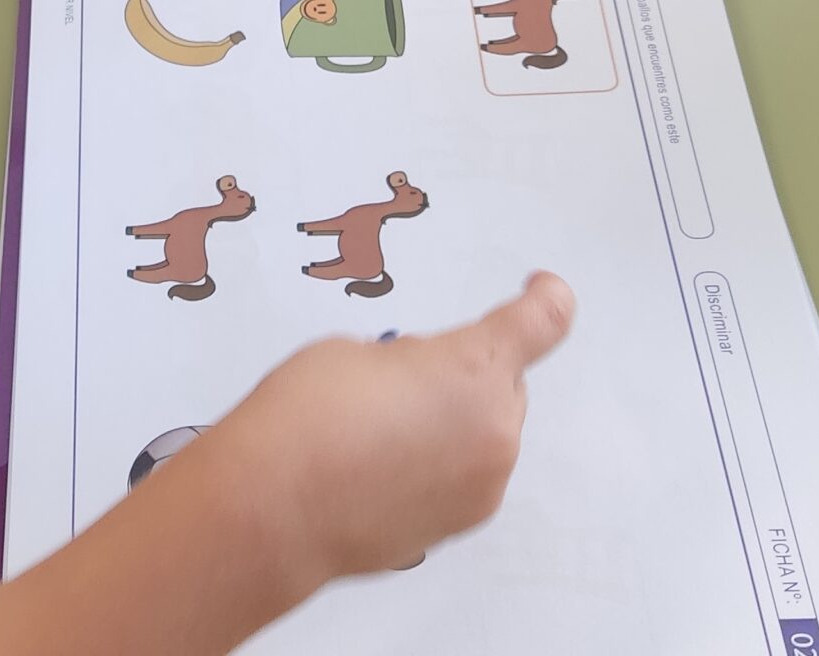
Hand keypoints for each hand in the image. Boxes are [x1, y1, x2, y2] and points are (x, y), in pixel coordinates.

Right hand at [200, 272, 575, 579]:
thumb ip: (409, 362)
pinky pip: (460, 480)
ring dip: (447, 428)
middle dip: (461, 379)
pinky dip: (432, 471)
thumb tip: (415, 390)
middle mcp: (494, 430)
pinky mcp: (458, 527)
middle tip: (396, 384)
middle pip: (501, 388)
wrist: (273, 507)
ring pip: (481, 438)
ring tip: (374, 434)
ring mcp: (481, 486)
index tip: (541, 291)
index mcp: (474, 366)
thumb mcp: (355, 352)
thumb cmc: (305, 418)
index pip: (541, 322)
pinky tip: (374, 470)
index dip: (545, 300)